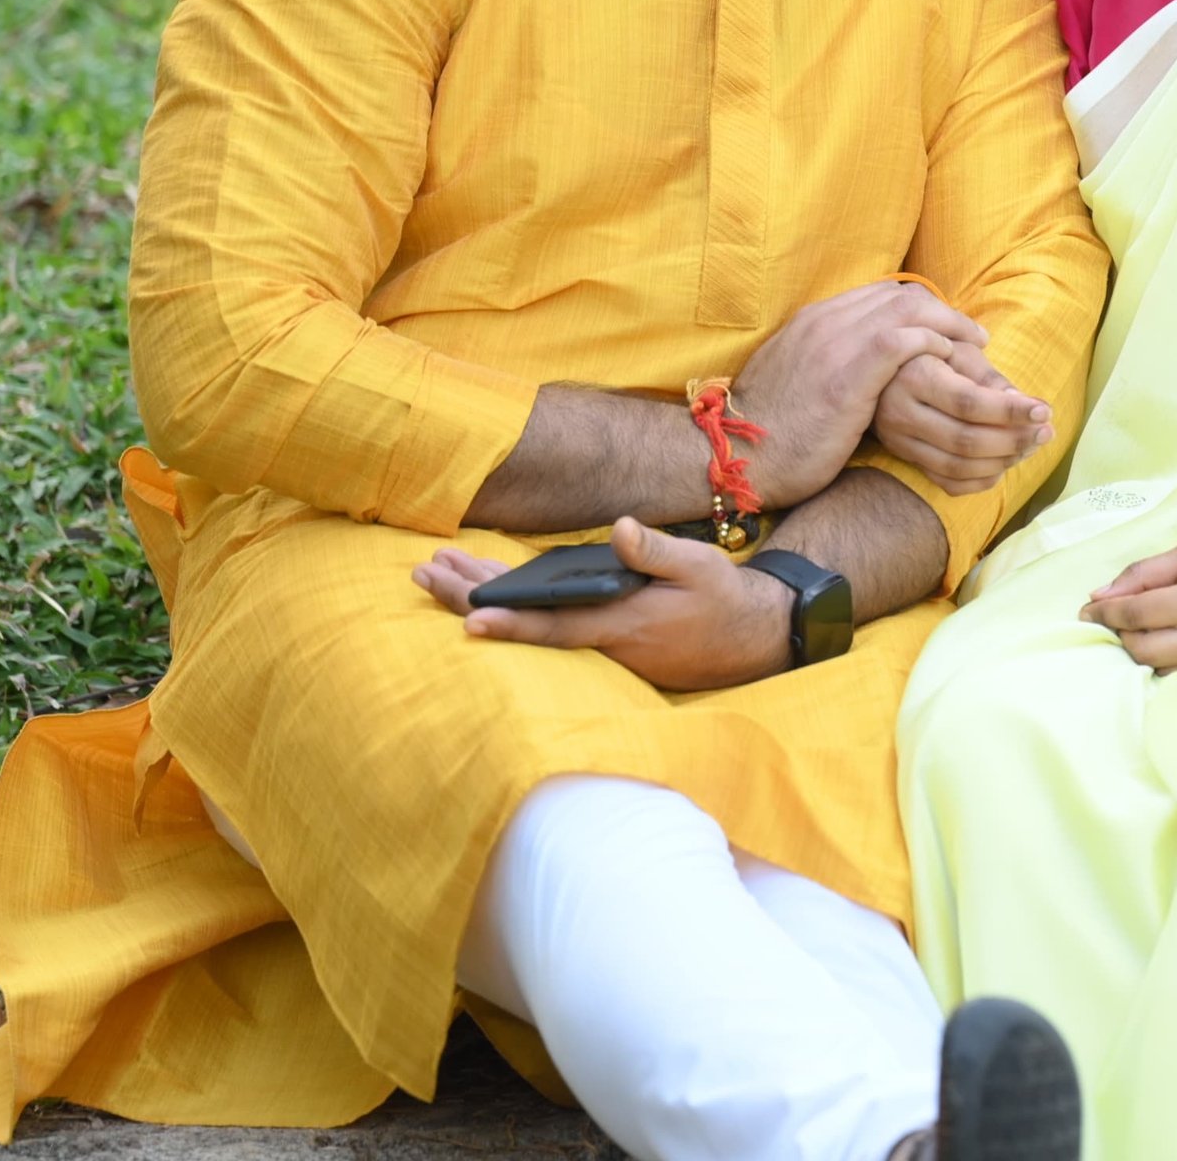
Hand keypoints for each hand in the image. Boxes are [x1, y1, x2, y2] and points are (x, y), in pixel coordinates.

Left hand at [414, 517, 792, 693]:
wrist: (753, 638)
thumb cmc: (725, 600)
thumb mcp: (700, 567)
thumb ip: (657, 550)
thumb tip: (622, 529)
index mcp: (622, 624)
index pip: (556, 625)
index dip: (512, 622)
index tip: (469, 617)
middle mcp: (602, 643)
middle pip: (526, 625)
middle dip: (469, 600)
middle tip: (423, 576)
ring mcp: (600, 648)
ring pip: (530, 625)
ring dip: (482, 600)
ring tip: (438, 578)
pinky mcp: (605, 645)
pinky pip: (546, 628)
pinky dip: (512, 609)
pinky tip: (485, 594)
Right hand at [733, 281, 990, 508]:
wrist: (736, 455)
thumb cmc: (767, 433)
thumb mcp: (794, 383)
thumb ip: (820, 364)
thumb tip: (845, 372)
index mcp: (810, 320)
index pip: (877, 293)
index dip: (917, 307)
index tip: (941, 327)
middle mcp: (824, 320)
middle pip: (898, 293)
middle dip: (941, 309)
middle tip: (970, 333)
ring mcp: (835, 341)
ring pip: (908, 308)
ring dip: (948, 323)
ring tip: (974, 345)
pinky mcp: (849, 372)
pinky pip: (904, 339)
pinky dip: (933, 343)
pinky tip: (950, 361)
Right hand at [873, 336, 1051, 494]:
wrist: (885, 371)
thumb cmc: (931, 354)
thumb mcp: (957, 350)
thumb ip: (989, 376)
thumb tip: (1024, 406)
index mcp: (914, 377)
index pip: (968, 403)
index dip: (1009, 411)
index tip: (1044, 410)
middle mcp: (899, 413)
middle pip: (965, 440)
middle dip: (1014, 440)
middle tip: (1047, 431)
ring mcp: (899, 442)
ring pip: (958, 467)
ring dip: (1003, 462)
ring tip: (1032, 445)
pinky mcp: (905, 459)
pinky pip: (947, 483)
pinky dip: (981, 481)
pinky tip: (1004, 464)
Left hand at [1081, 537, 1176, 670]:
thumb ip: (1146, 572)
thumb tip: (1099, 595)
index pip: (1140, 613)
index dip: (1106, 612)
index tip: (1086, 610)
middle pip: (1143, 649)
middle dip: (1118, 633)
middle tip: (1110, 618)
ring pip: (1158, 667)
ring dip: (1138, 648)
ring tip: (1141, 627)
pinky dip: (1162, 660)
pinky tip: (1164, 642)